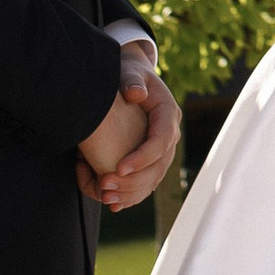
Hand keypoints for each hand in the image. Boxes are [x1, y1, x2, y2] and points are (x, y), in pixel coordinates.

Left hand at [77, 58, 181, 212]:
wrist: (131, 78)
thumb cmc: (127, 72)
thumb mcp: (128, 70)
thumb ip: (131, 80)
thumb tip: (136, 94)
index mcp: (168, 113)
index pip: (161, 140)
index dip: (142, 157)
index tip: (118, 167)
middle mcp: (170, 133)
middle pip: (159, 165)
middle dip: (133, 180)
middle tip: (105, 186)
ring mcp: (162, 148)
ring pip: (153, 178)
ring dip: (130, 191)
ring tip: (105, 196)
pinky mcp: (151, 158)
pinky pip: (146, 182)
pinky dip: (131, 195)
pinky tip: (112, 204)